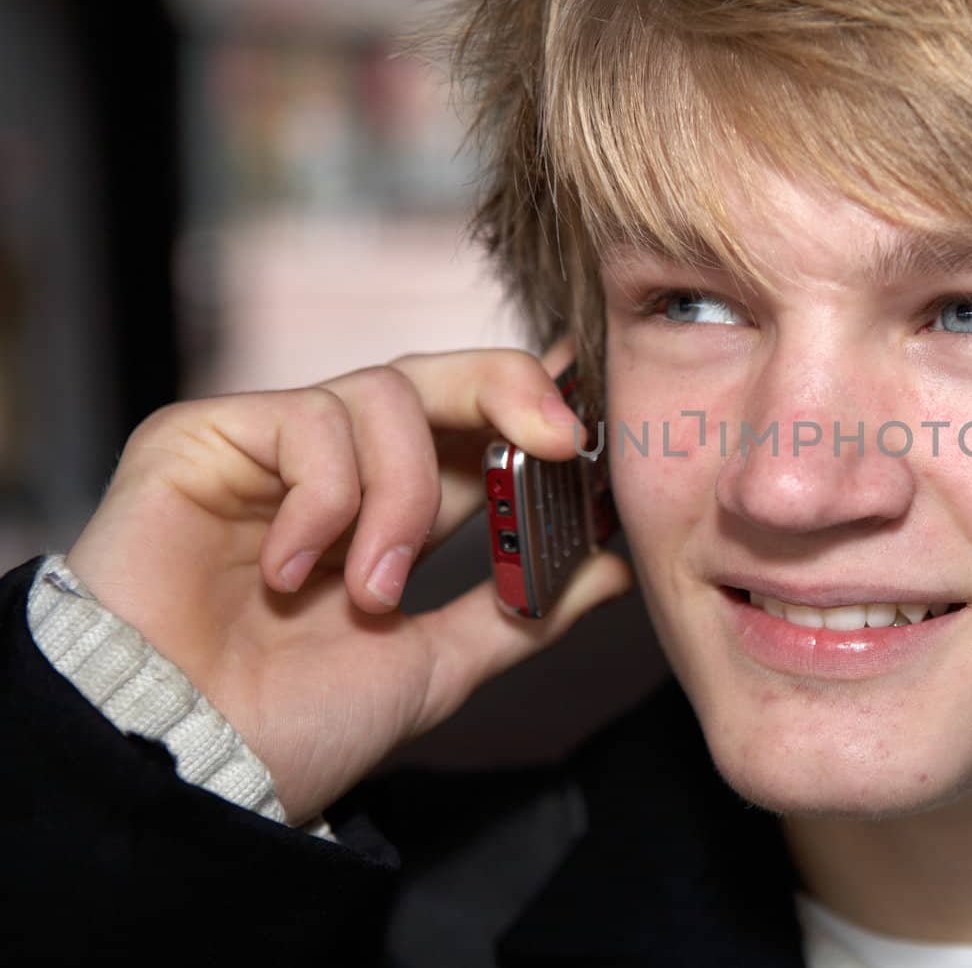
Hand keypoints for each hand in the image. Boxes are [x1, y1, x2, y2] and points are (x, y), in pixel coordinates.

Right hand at [65, 345, 631, 823]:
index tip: (595, 426)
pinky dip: (323, 503)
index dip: (537, 410)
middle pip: (435, 374)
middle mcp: (333, 467)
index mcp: (390, 512)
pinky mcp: (201, 437)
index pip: (473, 426)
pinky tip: (290, 574)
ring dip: (400, 500)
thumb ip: (522, 611)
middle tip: (559, 439)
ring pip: (381, 397)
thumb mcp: (435, 664)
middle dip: (509, 391)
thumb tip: (615, 567)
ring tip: (370, 592)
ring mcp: (268, 447)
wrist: (185, 768)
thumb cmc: (288, 725)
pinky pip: (304, 423)